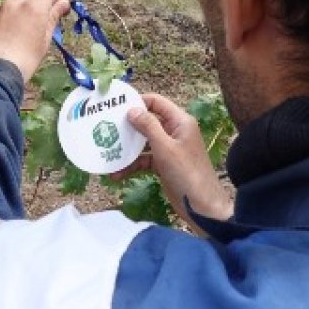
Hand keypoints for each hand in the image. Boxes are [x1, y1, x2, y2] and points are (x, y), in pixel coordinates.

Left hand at [0, 0, 69, 81]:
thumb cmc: (26, 59)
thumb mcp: (45, 40)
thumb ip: (53, 17)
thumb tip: (63, 4)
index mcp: (34, 6)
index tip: (61, 8)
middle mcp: (15, 2)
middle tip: (43, 14)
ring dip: (23, 6)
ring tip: (24, 26)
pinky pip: (1, 11)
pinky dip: (8, 16)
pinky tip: (8, 34)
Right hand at [115, 93, 233, 232]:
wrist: (201, 205)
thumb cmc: (186, 172)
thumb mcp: (165, 147)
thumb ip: (148, 126)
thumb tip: (132, 110)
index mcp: (180, 122)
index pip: (156, 102)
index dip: (138, 102)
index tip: (117, 107)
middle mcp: (174, 132)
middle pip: (148, 122)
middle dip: (128, 127)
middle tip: (106, 128)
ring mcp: (169, 149)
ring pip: (144, 143)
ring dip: (127, 149)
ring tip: (107, 153)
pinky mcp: (164, 165)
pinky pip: (145, 160)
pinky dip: (132, 165)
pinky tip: (117, 174)